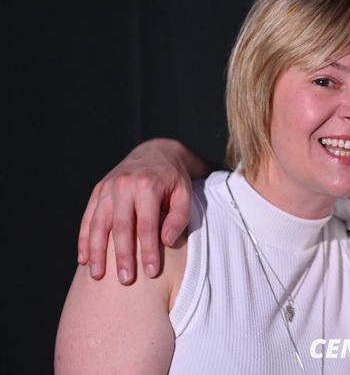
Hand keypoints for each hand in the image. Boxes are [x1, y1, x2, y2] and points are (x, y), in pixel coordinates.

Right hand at [77, 138, 196, 283]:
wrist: (156, 152)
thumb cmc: (174, 179)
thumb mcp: (184, 193)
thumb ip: (178, 217)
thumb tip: (167, 242)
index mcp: (147, 186)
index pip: (147, 225)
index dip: (149, 250)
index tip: (151, 272)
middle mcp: (124, 186)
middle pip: (121, 227)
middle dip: (123, 256)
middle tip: (125, 281)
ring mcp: (108, 188)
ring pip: (99, 224)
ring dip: (97, 252)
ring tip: (97, 276)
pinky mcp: (98, 191)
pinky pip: (87, 218)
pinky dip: (84, 240)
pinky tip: (83, 260)